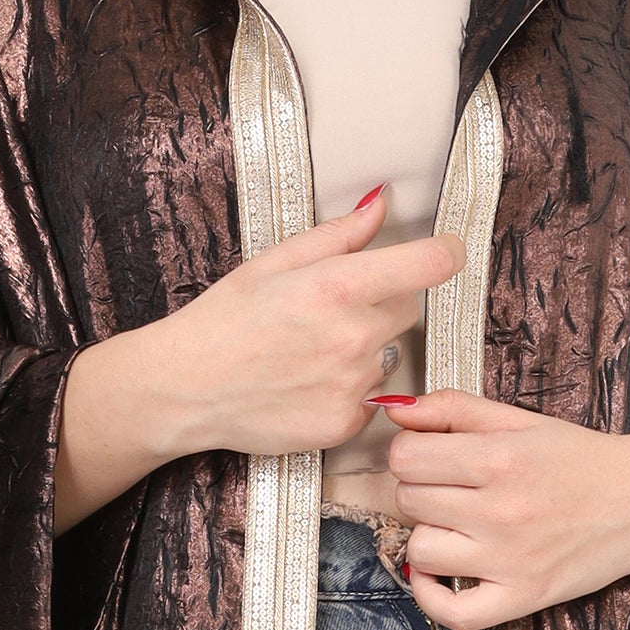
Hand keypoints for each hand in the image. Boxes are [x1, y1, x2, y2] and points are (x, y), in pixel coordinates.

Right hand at [55, 193, 459, 529]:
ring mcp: (352, 385)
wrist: (185, 388)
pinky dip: (349, 391)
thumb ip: (338, 236)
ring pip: (389, 355)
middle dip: (381, 303)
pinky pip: (371, 398)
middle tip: (330, 311)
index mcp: (338, 287)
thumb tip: (382, 205)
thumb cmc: (224, 319)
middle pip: (408, 309)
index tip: (445, 252)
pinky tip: (307, 384)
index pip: (429, 264)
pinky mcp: (344, 424)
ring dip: (364, 350)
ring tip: (310, 353)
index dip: (444, 253)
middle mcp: (354, 337)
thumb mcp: (274, 262)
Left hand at [381, 392, 629, 629]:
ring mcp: (509, 560)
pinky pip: (451, 612)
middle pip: (409, 500)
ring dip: (429, 536)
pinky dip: (431, 595)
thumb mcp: (520, 421)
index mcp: (499, 458)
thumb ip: (454, 409)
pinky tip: (439, 573)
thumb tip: (394, 410)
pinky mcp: (521, 597)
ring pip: (421, 550)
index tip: (431, 459)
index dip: (411, 455)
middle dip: (422, 490)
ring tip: (457, 527)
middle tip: (454, 491)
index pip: (406, 457)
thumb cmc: (580, 461)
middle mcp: (501, 510)